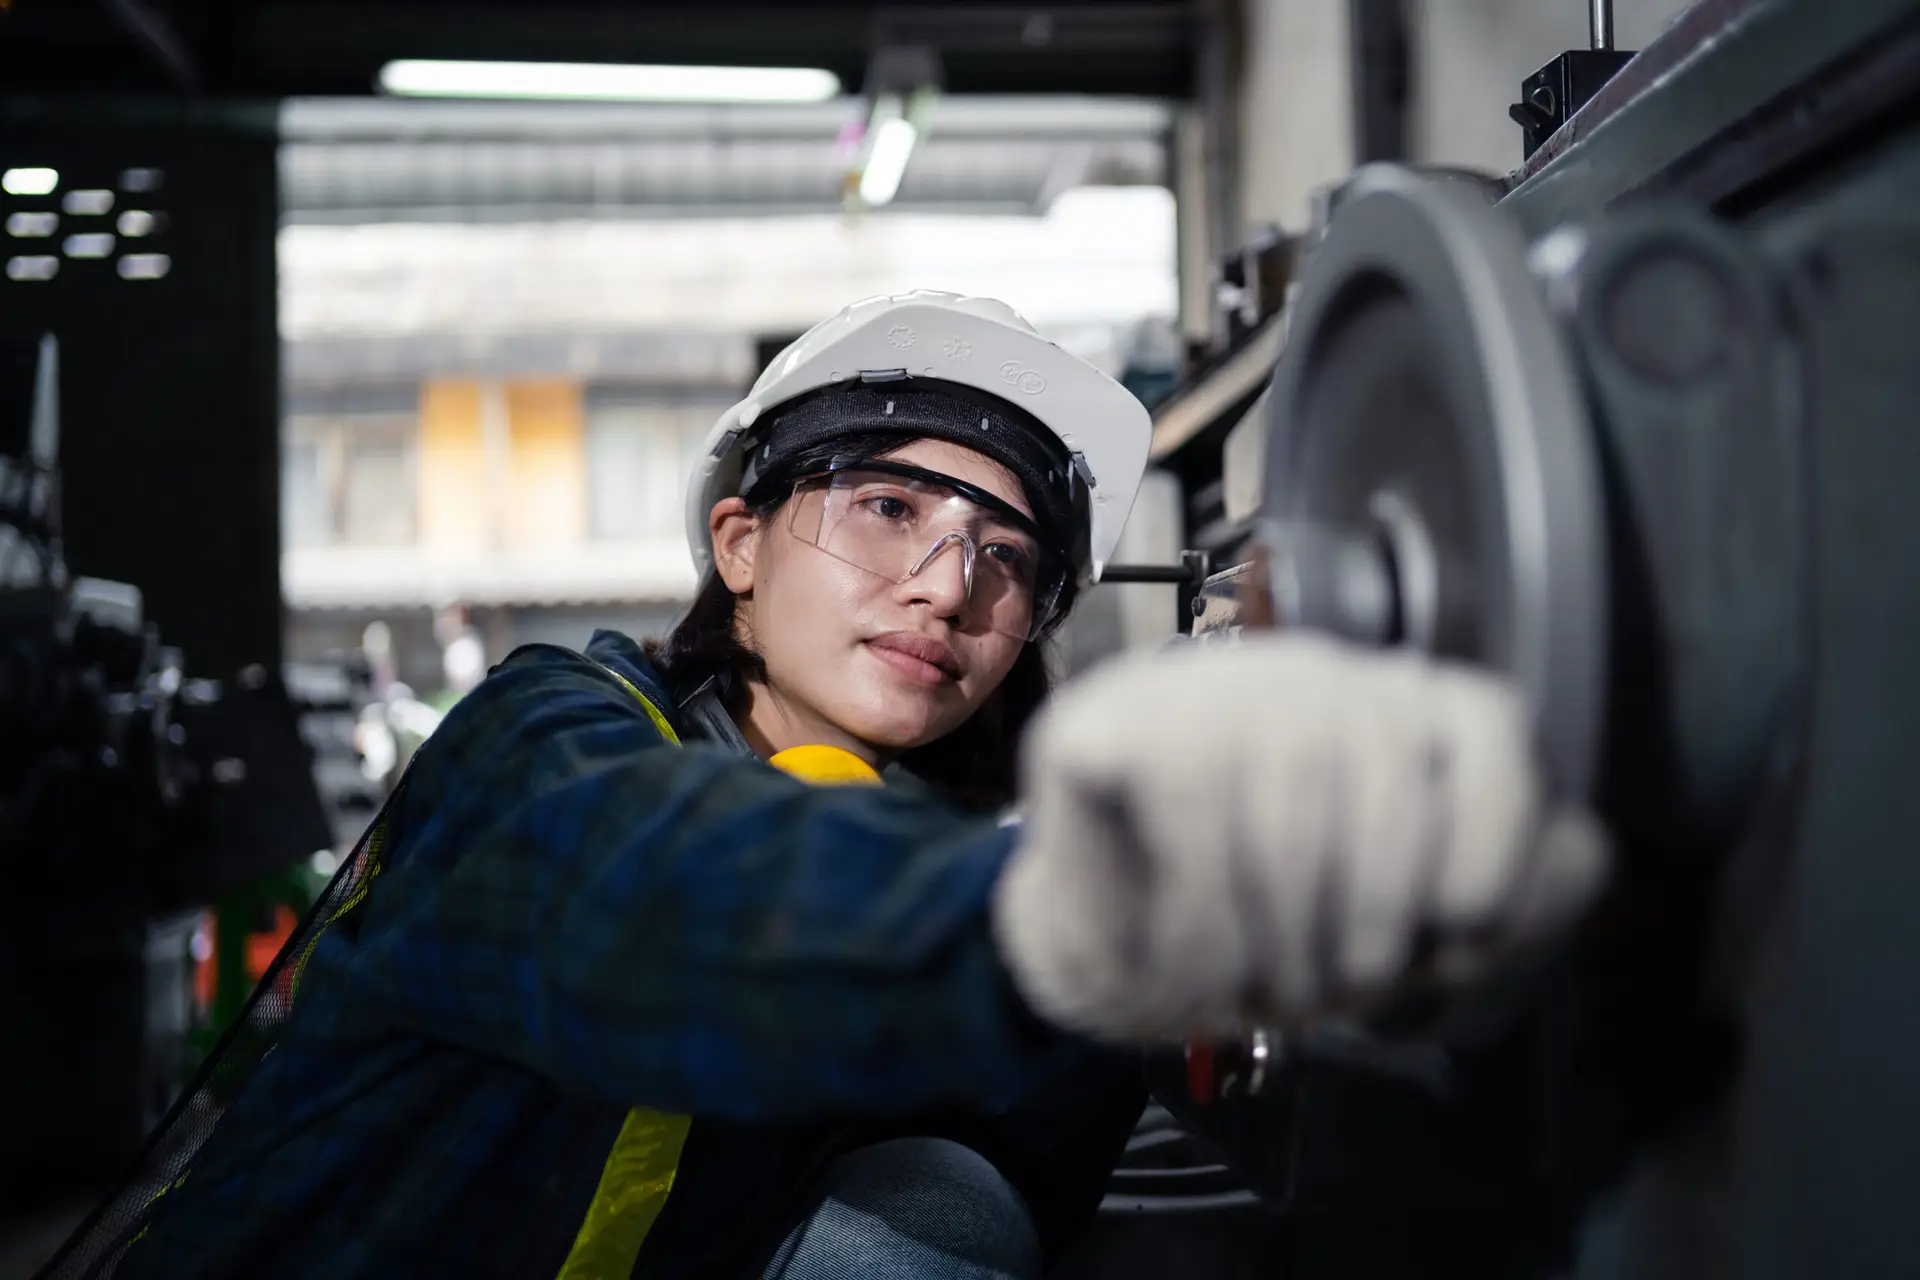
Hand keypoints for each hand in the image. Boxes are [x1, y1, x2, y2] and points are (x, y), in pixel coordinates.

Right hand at [991, 634, 1608, 1042]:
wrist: (1108, 973)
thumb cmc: (1264, 943)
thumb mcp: (1406, 941)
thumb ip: (1513, 897)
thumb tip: (1582, 846)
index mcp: (1385, 715)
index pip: (1483, 717)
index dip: (1492, 831)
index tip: (1454, 928)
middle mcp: (1300, 679)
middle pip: (1383, 756)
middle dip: (1364, 912)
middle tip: (1324, 986)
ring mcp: (1198, 691)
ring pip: (1284, 777)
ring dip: (1272, 927)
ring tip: (1247, 982)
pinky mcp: (1098, 725)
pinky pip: (1182, 794)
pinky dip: (1193, 910)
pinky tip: (1180, 953)